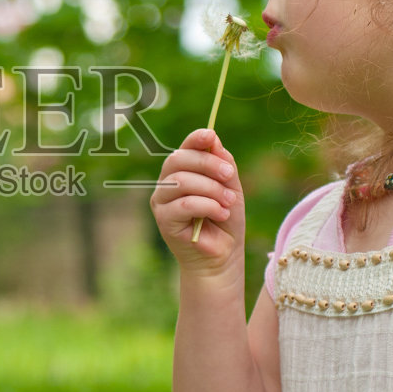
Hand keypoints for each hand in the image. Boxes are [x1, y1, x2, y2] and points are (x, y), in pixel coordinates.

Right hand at [150, 129, 244, 273]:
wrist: (223, 255)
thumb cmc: (225, 220)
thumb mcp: (230, 188)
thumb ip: (223, 165)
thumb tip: (213, 139)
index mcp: (182, 172)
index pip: (184, 149)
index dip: (195, 139)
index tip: (210, 135)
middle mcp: (167, 183)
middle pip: (179, 159)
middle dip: (208, 164)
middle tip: (229, 175)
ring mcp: (162, 201)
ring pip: (182, 181)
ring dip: (211, 189)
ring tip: (228, 203)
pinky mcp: (163, 220)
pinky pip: (184, 204)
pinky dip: (207, 206)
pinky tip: (220, 214)